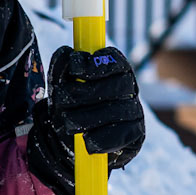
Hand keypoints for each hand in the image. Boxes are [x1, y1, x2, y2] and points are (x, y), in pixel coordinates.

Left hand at [25, 44, 144, 194]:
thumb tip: (67, 51)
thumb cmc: (68, 107)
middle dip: (80, 94)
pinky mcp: (136, 136)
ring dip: (82, 119)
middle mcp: (130, 89)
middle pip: (114, 86)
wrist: (69, 143)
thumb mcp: (59, 85)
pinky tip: (85, 140)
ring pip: (113, 112)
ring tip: (68, 123)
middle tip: (61, 101)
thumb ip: (62, 66)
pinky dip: (96, 139)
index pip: (114, 60)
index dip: (95, 64)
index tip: (74, 70)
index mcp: (115, 70)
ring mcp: (136, 112)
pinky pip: (117, 137)